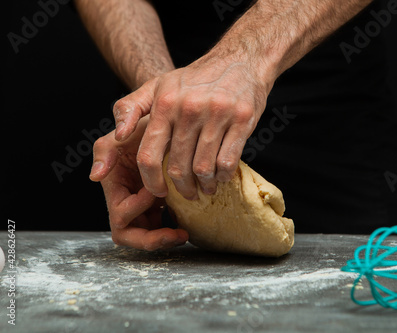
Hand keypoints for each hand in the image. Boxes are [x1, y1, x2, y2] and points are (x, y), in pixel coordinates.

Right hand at [90, 116, 188, 250]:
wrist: (168, 119)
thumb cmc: (144, 122)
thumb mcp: (122, 131)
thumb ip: (105, 149)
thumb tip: (94, 176)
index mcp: (114, 185)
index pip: (120, 215)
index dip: (137, 208)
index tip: (157, 191)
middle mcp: (126, 197)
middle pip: (130, 234)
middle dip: (151, 239)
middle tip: (178, 234)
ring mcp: (142, 202)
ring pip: (146, 233)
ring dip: (163, 237)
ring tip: (184, 233)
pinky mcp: (158, 202)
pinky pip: (161, 224)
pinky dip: (172, 227)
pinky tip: (189, 222)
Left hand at [112, 55, 271, 199]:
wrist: (239, 61)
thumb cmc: (194, 79)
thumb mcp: (157, 85)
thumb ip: (129, 108)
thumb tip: (118, 136)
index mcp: (165, 104)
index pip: (148, 155)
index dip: (151, 181)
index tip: (158, 192)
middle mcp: (189, 109)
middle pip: (177, 167)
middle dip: (181, 188)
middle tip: (187, 193)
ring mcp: (217, 114)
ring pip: (203, 168)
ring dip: (204, 185)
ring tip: (205, 187)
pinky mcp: (242, 120)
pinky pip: (228, 162)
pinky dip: (223, 176)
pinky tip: (221, 175)